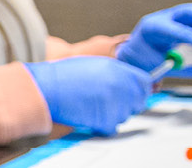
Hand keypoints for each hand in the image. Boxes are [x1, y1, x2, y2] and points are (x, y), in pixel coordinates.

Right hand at [25, 56, 152, 135]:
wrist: (47, 90)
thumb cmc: (63, 75)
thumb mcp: (93, 64)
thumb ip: (115, 70)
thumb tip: (127, 78)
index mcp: (118, 70)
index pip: (145, 82)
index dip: (138, 87)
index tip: (132, 90)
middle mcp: (121, 87)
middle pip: (138, 100)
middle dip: (128, 101)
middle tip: (109, 100)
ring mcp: (116, 105)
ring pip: (126, 114)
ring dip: (114, 112)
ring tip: (94, 105)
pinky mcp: (107, 121)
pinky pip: (113, 127)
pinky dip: (102, 124)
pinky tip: (90, 114)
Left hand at [116, 3, 191, 78]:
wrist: (135, 50)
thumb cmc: (145, 59)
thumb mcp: (159, 67)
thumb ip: (180, 70)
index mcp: (150, 29)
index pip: (169, 29)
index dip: (189, 36)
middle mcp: (162, 18)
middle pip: (188, 12)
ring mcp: (172, 17)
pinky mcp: (180, 20)